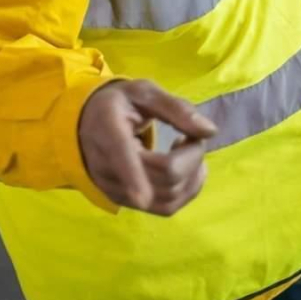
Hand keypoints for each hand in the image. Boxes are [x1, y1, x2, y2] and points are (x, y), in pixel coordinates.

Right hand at [78, 79, 216, 215]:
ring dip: (192, 176)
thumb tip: (210, 131)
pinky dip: (186, 189)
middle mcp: (107, 166)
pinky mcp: (127, 203)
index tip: (142, 198)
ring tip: (186, 148)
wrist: (90, 123)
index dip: (132, 178)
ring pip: (167, 198)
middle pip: (161, 177)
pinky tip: (184, 167)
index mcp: (108, 129)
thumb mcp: (144, 92)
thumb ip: (175, 108)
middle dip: (192, 158)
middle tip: (192, 134)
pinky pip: (166, 207)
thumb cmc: (120, 104)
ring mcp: (116, 189)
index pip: (121, 156)